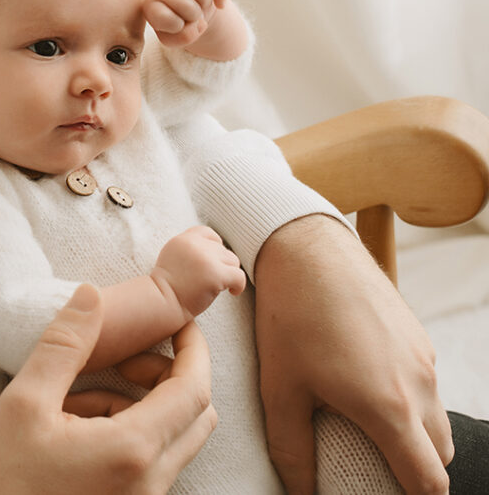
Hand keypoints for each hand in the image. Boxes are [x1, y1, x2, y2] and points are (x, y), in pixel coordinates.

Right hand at [0, 284, 217, 494]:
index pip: (194, 388)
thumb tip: (92, 297)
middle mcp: (150, 480)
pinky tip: (75, 427)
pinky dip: (128, 431)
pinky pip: (151, 460)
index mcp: (133, 450)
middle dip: (170, 374)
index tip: (177, 322)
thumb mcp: (23, 404)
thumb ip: (64, 346)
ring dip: (142, 405)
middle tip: (126, 358)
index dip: (193, 347)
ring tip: (79, 397)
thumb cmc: (1, 485)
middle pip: (196, 414)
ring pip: (174, 438)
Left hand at [143, 0, 247, 60]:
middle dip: (195, 17)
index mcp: (150, 8)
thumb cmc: (178, 25)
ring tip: (197, 6)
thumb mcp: (176, 39)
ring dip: (205, 4)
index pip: (170, 20)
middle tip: (189, 16)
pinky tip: (218, 3)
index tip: (176, 25)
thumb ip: (184, 38)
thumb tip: (201, 23)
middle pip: (188, 6)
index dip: (179, 27)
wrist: (187, 10)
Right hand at [153, 225, 246, 317]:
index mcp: (182, 240)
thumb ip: (190, 249)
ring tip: (217, 286)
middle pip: (222, 249)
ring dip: (228, 274)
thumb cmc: (167, 288)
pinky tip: (232, 292)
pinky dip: (238, 285)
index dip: (214, 247)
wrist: (161, 304)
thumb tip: (216, 248)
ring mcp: (206, 258)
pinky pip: (239, 275)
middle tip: (211, 281)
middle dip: (220, 265)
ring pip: (233, 261)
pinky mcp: (216, 274)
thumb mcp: (172, 258)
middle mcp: (194, 244)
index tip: (212, 262)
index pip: (208, 233)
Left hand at [254, 215, 452, 494]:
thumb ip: (291, 448)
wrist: (307, 248)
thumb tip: (298, 490)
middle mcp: (419, 384)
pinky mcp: (417, 335)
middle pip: (438, 454)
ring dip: (413, 435)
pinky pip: (425, 383)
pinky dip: (409, 401)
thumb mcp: (280, 388)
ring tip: (367, 432)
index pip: (429, 481)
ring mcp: (422, 357)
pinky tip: (365, 388)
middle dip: (415, 472)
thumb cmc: (289, 317)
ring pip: (434, 417)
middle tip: (374, 472)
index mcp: (389, 407)